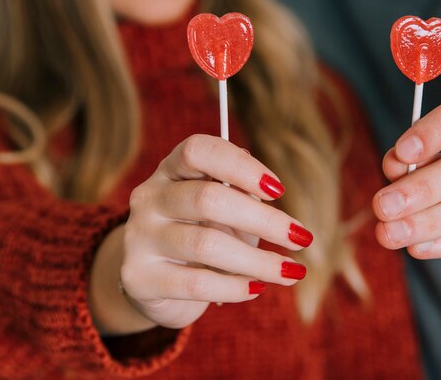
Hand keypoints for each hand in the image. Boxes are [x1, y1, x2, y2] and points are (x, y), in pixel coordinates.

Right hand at [91, 135, 311, 333]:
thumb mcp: (223, 209)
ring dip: (258, 260)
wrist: (152, 279)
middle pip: (208, 198)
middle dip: (263, 219)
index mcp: (171, 168)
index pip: (198, 150)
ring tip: (292, 271)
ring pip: (206, 244)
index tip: (278, 189)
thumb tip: (268, 189)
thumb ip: (241, 196)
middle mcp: (150, 196)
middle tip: (301, 237)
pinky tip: (258, 289)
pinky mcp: (139, 278)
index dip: (240, 166)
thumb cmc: (201, 232)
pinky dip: (235, 287)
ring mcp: (140, 236)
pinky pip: (196, 283)